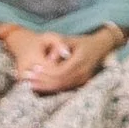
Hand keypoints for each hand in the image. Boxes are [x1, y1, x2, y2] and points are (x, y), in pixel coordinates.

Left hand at [0, 22, 122, 94]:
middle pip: (60, 81)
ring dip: (46, 87)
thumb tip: (50, 57)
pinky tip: (41, 87)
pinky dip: (52, 88)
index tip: (33, 69)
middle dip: (43, 82)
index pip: (60, 71)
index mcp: (81, 60)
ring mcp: (84, 79)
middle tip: (27, 80)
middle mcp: (84, 71)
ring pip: (62, 87)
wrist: (101, 47)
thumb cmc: (82, 42)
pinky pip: (66, 88)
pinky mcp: (82, 83)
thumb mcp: (71, 39)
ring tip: (31, 84)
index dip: (46, 72)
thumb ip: (59, 46)